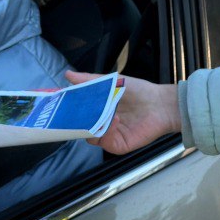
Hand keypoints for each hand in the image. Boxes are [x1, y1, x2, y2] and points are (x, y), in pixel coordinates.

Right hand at [65, 71, 180, 154]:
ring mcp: (109, 135)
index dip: (68, 111)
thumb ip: (88, 80)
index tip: (59, 105)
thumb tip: (68, 75)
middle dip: (75, 120)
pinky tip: (114, 119)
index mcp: (98, 110)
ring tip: (101, 112)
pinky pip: (105, 142)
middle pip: (80, 127)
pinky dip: (107, 131)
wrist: (160, 104)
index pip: (77, 114)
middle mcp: (101, 124)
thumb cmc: (138, 91)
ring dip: (92, 124)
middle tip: (72, 112)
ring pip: (90, 136)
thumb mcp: (111, 81)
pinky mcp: (118, 145)